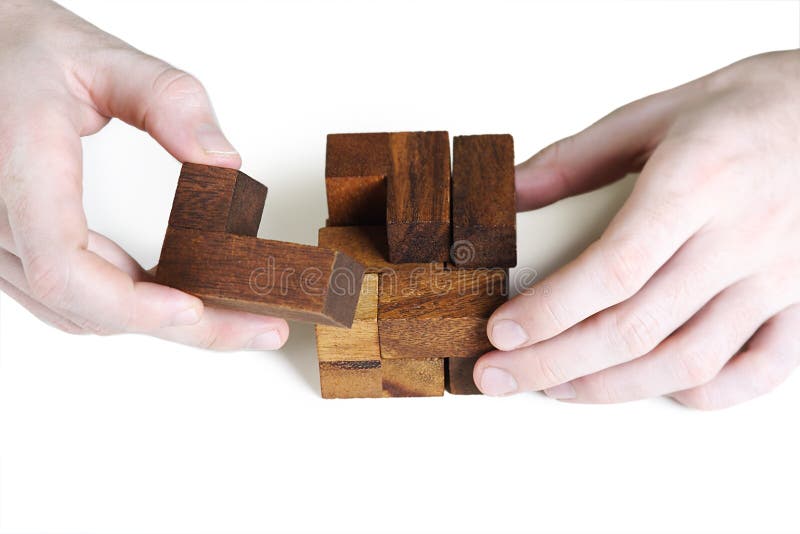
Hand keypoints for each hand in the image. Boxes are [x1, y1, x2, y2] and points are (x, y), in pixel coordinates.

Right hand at [0, 0, 288, 348]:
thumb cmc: (20, 50)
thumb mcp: (101, 57)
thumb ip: (169, 100)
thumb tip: (223, 162)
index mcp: (16, 165)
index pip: (64, 265)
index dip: (131, 303)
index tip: (193, 308)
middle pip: (87, 305)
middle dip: (178, 325)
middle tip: (257, 329)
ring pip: (77, 312)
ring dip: (154, 320)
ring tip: (230, 314)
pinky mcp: (11, 247)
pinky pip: (66, 297)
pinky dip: (124, 304)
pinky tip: (174, 295)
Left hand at [475, 49, 799, 408]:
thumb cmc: (749, 108)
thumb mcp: (655, 113)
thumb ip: (576, 158)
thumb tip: (512, 191)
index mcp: (696, 182)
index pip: (612, 269)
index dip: (550, 311)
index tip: (500, 332)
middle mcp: (739, 237)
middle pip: (635, 327)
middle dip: (553, 362)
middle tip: (500, 375)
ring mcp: (777, 276)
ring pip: (687, 361)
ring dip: (611, 386)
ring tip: (555, 386)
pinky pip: (761, 371)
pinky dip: (704, 393)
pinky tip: (653, 387)